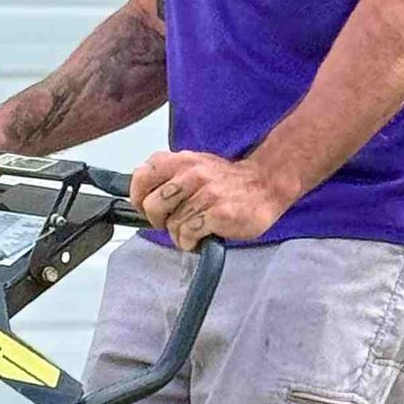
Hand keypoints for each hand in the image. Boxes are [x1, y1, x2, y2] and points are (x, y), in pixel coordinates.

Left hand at [129, 149, 290, 250]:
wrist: (266, 184)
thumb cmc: (228, 181)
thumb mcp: (195, 166)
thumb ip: (168, 175)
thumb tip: (141, 195)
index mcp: (182, 161)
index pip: (142, 176)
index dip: (138, 196)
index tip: (144, 206)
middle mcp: (193, 175)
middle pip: (152, 206)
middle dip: (158, 221)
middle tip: (171, 222)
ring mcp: (207, 194)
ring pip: (172, 225)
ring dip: (179, 234)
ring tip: (193, 229)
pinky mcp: (219, 214)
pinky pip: (189, 235)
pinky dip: (191, 242)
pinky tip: (201, 237)